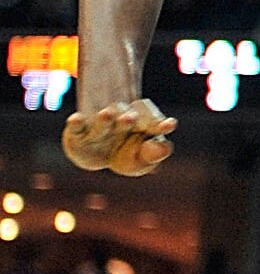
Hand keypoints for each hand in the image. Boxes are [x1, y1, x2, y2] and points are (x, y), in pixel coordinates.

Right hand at [62, 98, 176, 177]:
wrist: (95, 156)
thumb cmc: (125, 155)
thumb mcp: (140, 160)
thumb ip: (152, 154)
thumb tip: (164, 147)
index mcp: (141, 125)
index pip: (152, 122)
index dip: (160, 124)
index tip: (169, 125)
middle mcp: (120, 122)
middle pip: (126, 118)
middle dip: (128, 120)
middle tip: (131, 118)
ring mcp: (99, 126)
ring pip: (103, 121)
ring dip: (105, 119)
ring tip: (106, 113)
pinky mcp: (77, 133)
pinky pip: (76, 127)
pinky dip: (76, 123)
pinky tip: (76, 119)